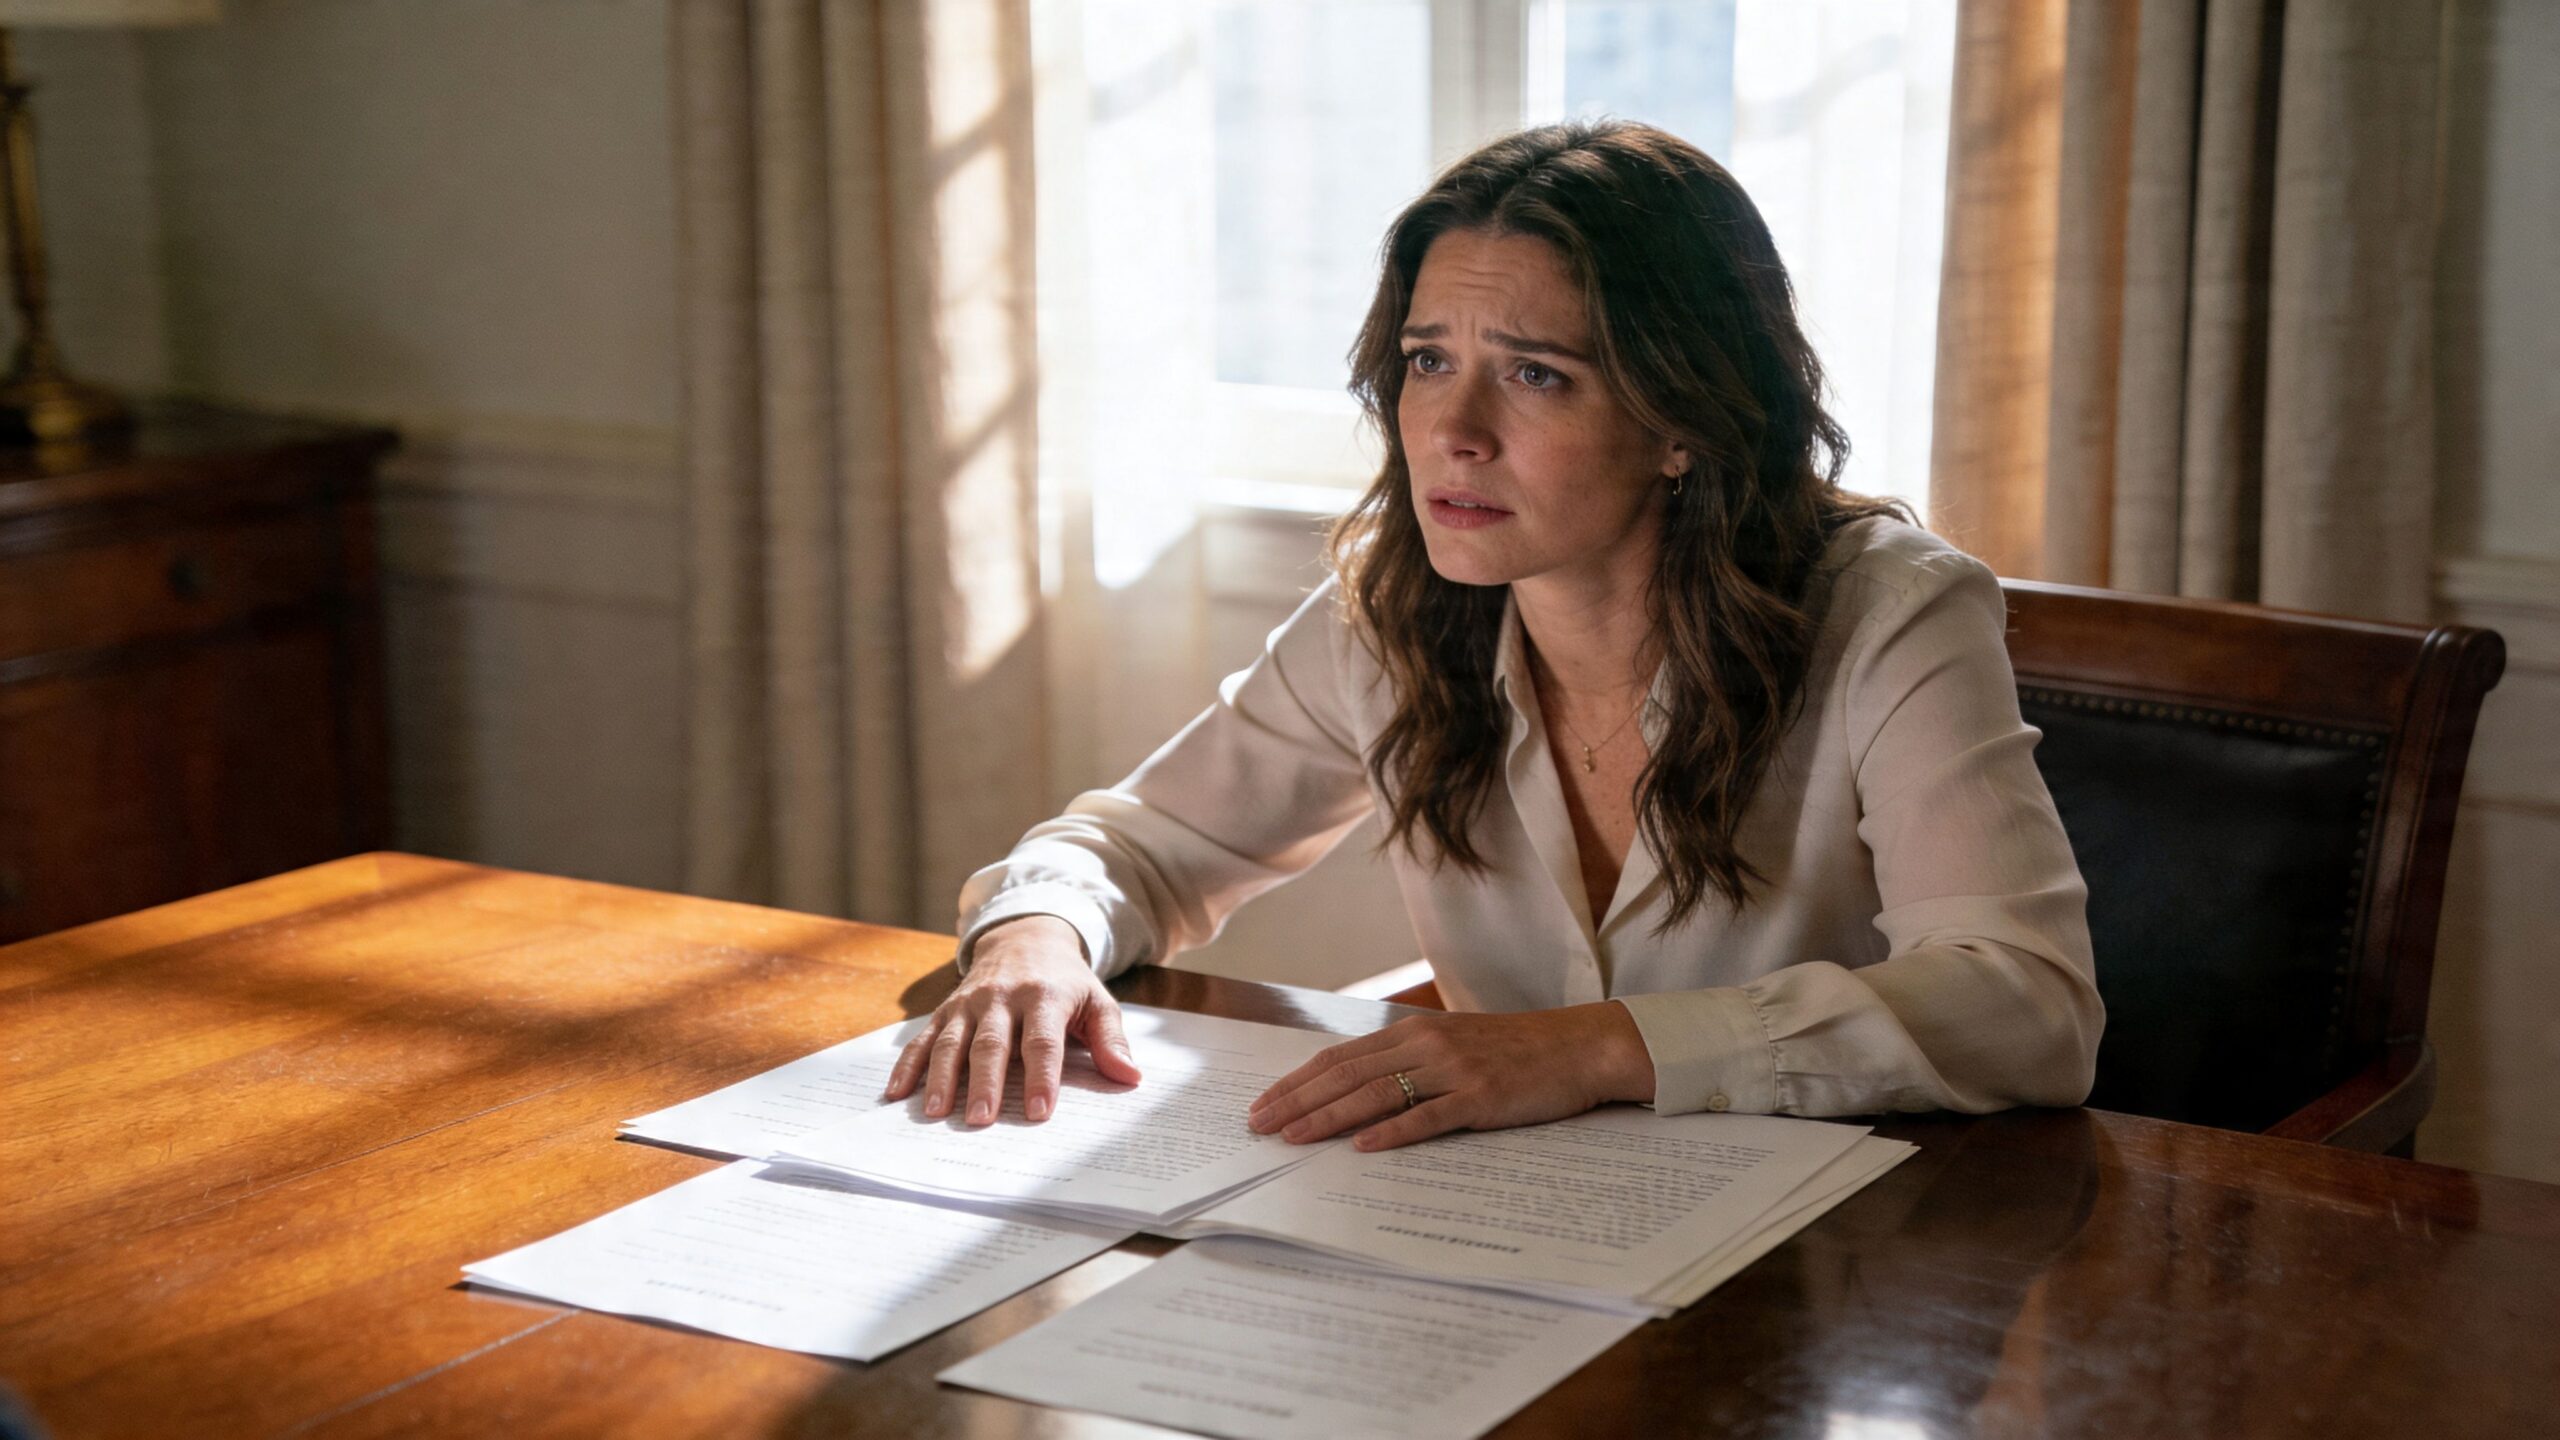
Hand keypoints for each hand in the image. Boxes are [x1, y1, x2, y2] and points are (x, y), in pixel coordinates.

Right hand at [882, 915, 1141, 1124]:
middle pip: (991, 1044)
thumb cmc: (1066, 981)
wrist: (1026, 936)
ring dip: (941, 1078)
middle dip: (984, 1083)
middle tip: (980, 1121)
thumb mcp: (1097, 1001)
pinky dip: (908, 1065)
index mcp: (1044, 996)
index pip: (1042, 1041)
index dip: (1040, 1077)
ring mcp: (970, 1003)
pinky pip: (924, 1038)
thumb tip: (1130, 1077)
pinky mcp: (948, 1009)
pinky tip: (896, 1093)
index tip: (1039, 1112)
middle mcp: (1002, 997)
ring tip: (935, 1113)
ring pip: (952, 1041)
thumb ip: (1111, 1040)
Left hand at [1246, 1003, 1654, 1151]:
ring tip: (1293, 1137)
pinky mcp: (1481, 1097)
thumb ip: (1412, 1061)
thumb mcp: (1456, 1044)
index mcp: (1415, 1032)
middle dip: (1297, 1101)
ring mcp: (1453, 1070)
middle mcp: (1426, 1045)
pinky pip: (1428, 1116)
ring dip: (1329, 1118)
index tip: (1264, 1104)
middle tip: (1259, 1126)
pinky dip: (1393, 1132)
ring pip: (1376, 1094)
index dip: (1297, 1082)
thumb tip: (1362, 1089)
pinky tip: (1363, 1147)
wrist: (1581, 1047)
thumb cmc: (1519, 1051)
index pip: (1340, 1058)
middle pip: (1346, 1075)